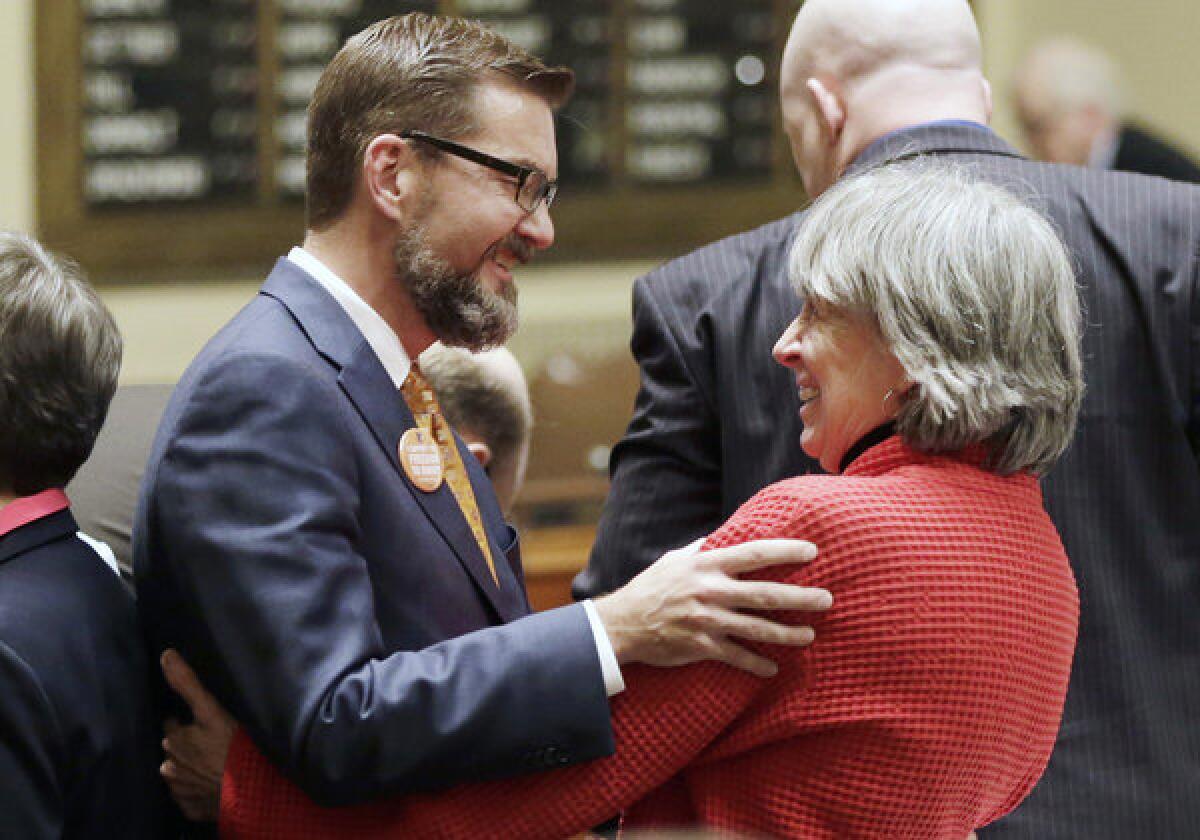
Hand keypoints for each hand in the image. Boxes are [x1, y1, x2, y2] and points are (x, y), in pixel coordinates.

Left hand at [159, 649, 236, 821]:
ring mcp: (178, 790)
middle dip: (188, 745)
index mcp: (172, 740)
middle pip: (175, 749)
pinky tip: (216, 783)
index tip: (201, 722)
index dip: (186, 722)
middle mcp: (169, 766)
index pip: (173, 725)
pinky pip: (190, 795)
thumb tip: (166, 655)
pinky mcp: (189, 809)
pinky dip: (199, 789)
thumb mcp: (211, 710)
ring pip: (181, 772)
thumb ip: (187, 684)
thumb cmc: (233, 748)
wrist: (250, 793)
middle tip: (213, 743)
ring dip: (192, 767)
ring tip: (216, 764)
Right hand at [593, 538, 830, 677]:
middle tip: (826, 599)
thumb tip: (726, 535)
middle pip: (765, 594)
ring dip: (788, 633)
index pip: (753, 554)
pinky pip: (736, 656)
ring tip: (810, 635)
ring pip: (758, 628)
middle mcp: (710, 592)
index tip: (811, 551)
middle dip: (800, 597)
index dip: (784, 551)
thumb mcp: (675, 559)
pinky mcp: (701, 647)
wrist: (622, 624)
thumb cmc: (651, 587)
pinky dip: (756, 664)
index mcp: (706, 566)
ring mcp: (707, 621)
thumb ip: (703, 549)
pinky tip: (773, 668)